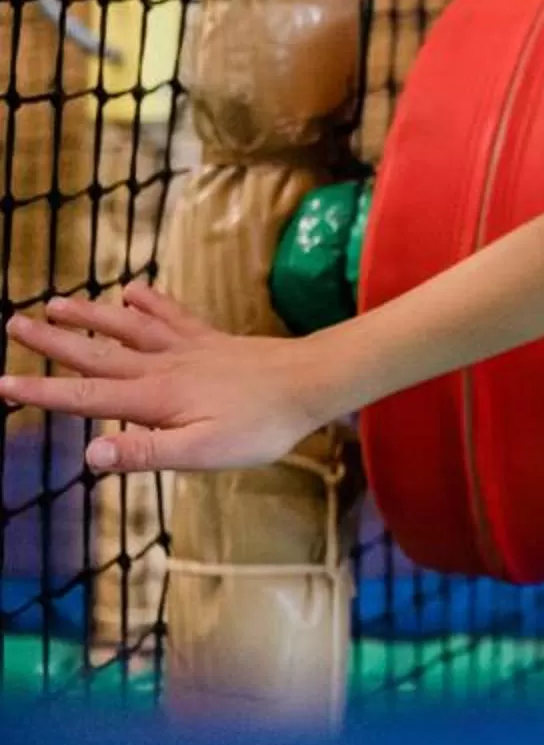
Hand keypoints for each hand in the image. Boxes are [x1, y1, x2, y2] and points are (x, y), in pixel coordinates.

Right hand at [0, 285, 338, 473]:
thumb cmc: (261, 425)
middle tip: (14, 322)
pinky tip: (132, 292)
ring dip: (91, 315)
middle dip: (53, 340)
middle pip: (97, 353)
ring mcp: (188, 348)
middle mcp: (164, 366)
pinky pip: (172, 316)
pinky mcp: (211, 340)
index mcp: (154, 398)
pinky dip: (149, 303)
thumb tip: (90, 452)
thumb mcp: (202, 452)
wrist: (313, 381)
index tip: (2, 383)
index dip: (42, 392)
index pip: (86, 396)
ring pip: (128, 328)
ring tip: (57, 300)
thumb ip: (145, 452)